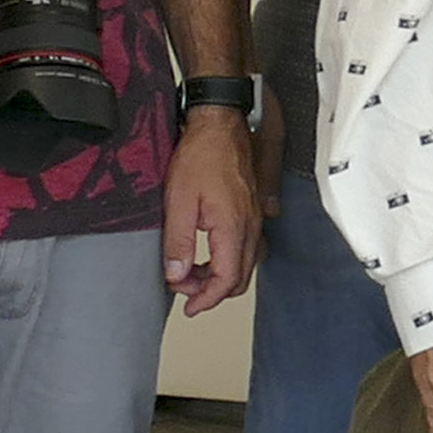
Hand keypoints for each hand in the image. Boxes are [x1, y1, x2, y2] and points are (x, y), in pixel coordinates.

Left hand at [162, 111, 262, 311]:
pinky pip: (249, 248)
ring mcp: (255, 219)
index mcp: (233, 228)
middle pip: (239, 278)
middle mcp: (251, 227)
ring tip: (193, 272)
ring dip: (220, 276)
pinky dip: (229, 260)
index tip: (189, 307)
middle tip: (184, 289)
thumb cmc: (202, 155)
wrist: (221, 125)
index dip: (206, 300)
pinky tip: (211, 252)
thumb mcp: (178, 201)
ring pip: (246, 265)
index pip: (225, 280)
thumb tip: (176, 275)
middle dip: (211, 291)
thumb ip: (178, 242)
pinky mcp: (253, 211)